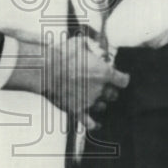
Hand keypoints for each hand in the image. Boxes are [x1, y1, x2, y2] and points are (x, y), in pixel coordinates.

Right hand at [3, 34, 128, 130]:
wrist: (45, 70)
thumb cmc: (61, 55)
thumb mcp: (78, 42)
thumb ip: (90, 45)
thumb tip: (93, 46)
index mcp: (103, 73)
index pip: (123, 80)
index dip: (122, 78)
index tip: (120, 77)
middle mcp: (99, 89)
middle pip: (113, 94)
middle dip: (111, 89)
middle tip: (104, 84)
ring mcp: (88, 101)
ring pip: (102, 106)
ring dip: (101, 101)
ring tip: (95, 96)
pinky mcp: (76, 110)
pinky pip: (89, 122)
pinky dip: (94, 124)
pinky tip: (97, 124)